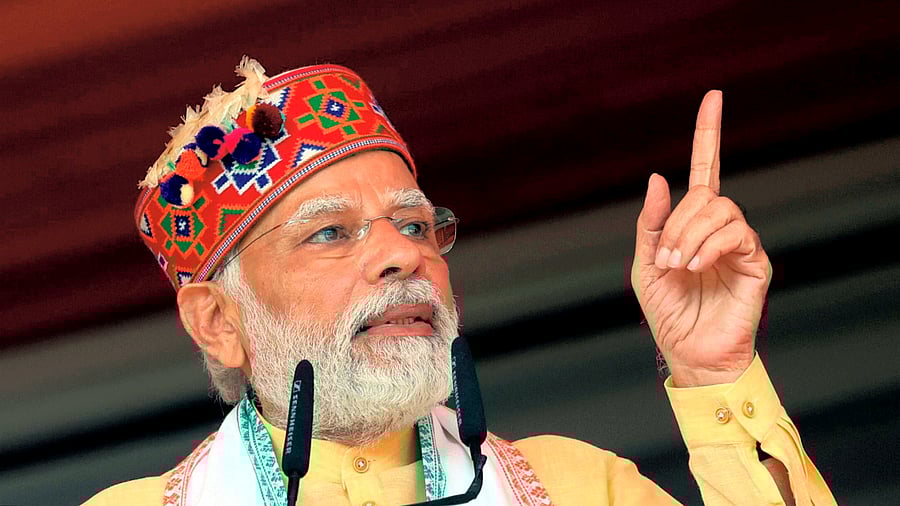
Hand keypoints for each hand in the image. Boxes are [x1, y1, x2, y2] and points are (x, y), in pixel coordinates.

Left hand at [631, 91, 770, 386]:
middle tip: (664, 257)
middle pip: (705, 194)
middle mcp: (719, 227)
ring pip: (721, 210)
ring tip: (677, 266)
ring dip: (690, 235)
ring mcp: (739, 243)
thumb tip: (660, 176)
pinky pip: (736, 233)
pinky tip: (695, 266)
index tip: (713, 96)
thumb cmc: (667, 310)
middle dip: (677, 222)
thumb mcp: (644, 263)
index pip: (703, 169)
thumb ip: (651, 222)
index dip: (707, 133)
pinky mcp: (756, 261)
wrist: (689, 352)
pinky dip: (709, 245)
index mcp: (691, 223)